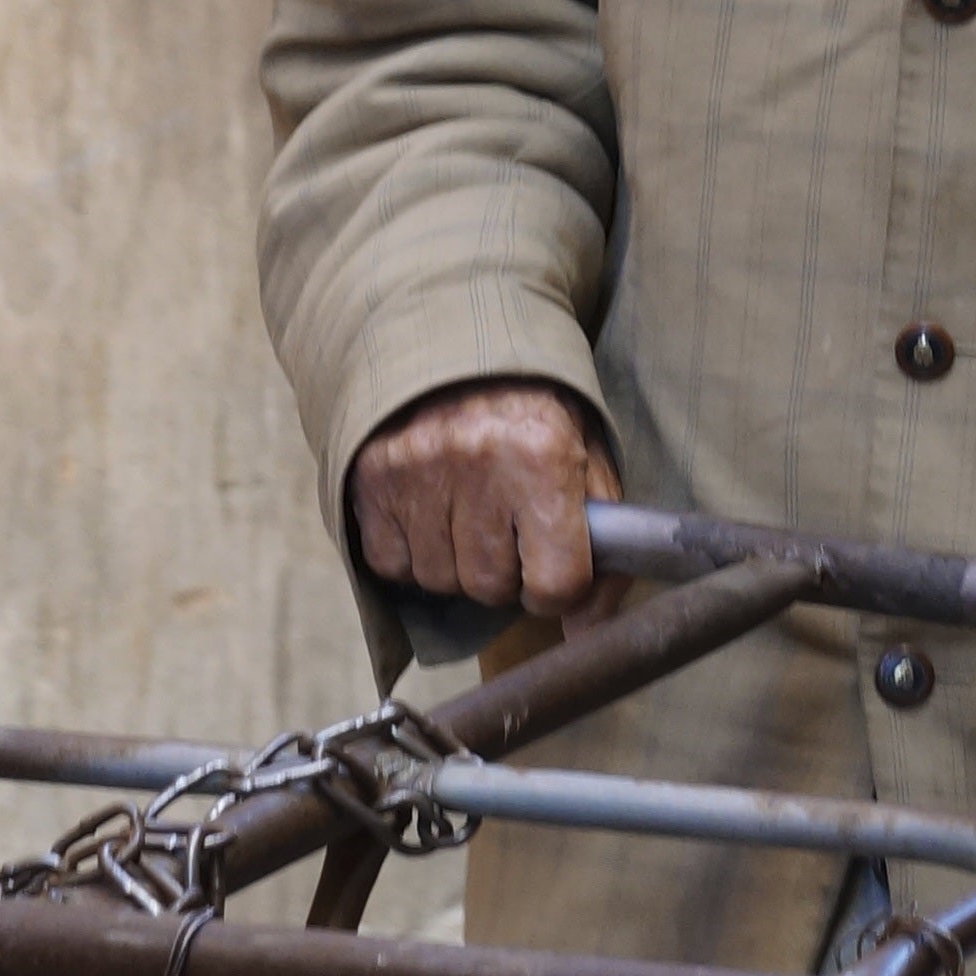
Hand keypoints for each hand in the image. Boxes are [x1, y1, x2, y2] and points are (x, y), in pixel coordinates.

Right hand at [349, 384, 614, 613]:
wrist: (459, 344)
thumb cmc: (534, 415)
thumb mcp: (587, 463)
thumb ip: (603, 549)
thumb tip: (587, 631)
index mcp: (545, 458)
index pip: (557, 583)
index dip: (557, 586)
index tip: (552, 564)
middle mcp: (478, 464)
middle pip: (491, 587)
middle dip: (504, 570)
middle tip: (506, 525)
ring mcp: (417, 472)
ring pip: (440, 581)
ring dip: (456, 561)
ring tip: (466, 511)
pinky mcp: (372, 480)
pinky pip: (392, 564)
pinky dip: (411, 550)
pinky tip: (429, 511)